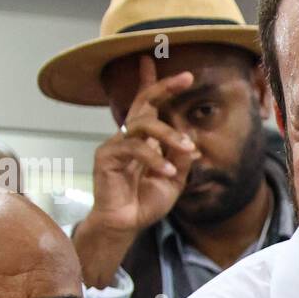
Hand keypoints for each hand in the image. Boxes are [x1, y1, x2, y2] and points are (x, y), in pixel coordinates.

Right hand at [89, 55, 199, 235]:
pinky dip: (154, 159)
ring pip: (143, 125)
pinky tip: (167, 171)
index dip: (160, 86)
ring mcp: (115, 144)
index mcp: (144, 140)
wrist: (125, 224)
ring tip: (187, 148)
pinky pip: (134, 149)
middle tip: (186, 79)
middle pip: (143, 103)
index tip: (182, 72)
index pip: (150, 106)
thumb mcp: (173, 180)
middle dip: (164, 87)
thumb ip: (180, 159)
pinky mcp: (106, 157)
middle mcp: (128, 136)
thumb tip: (192, 143)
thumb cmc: (145, 202)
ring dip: (169, 134)